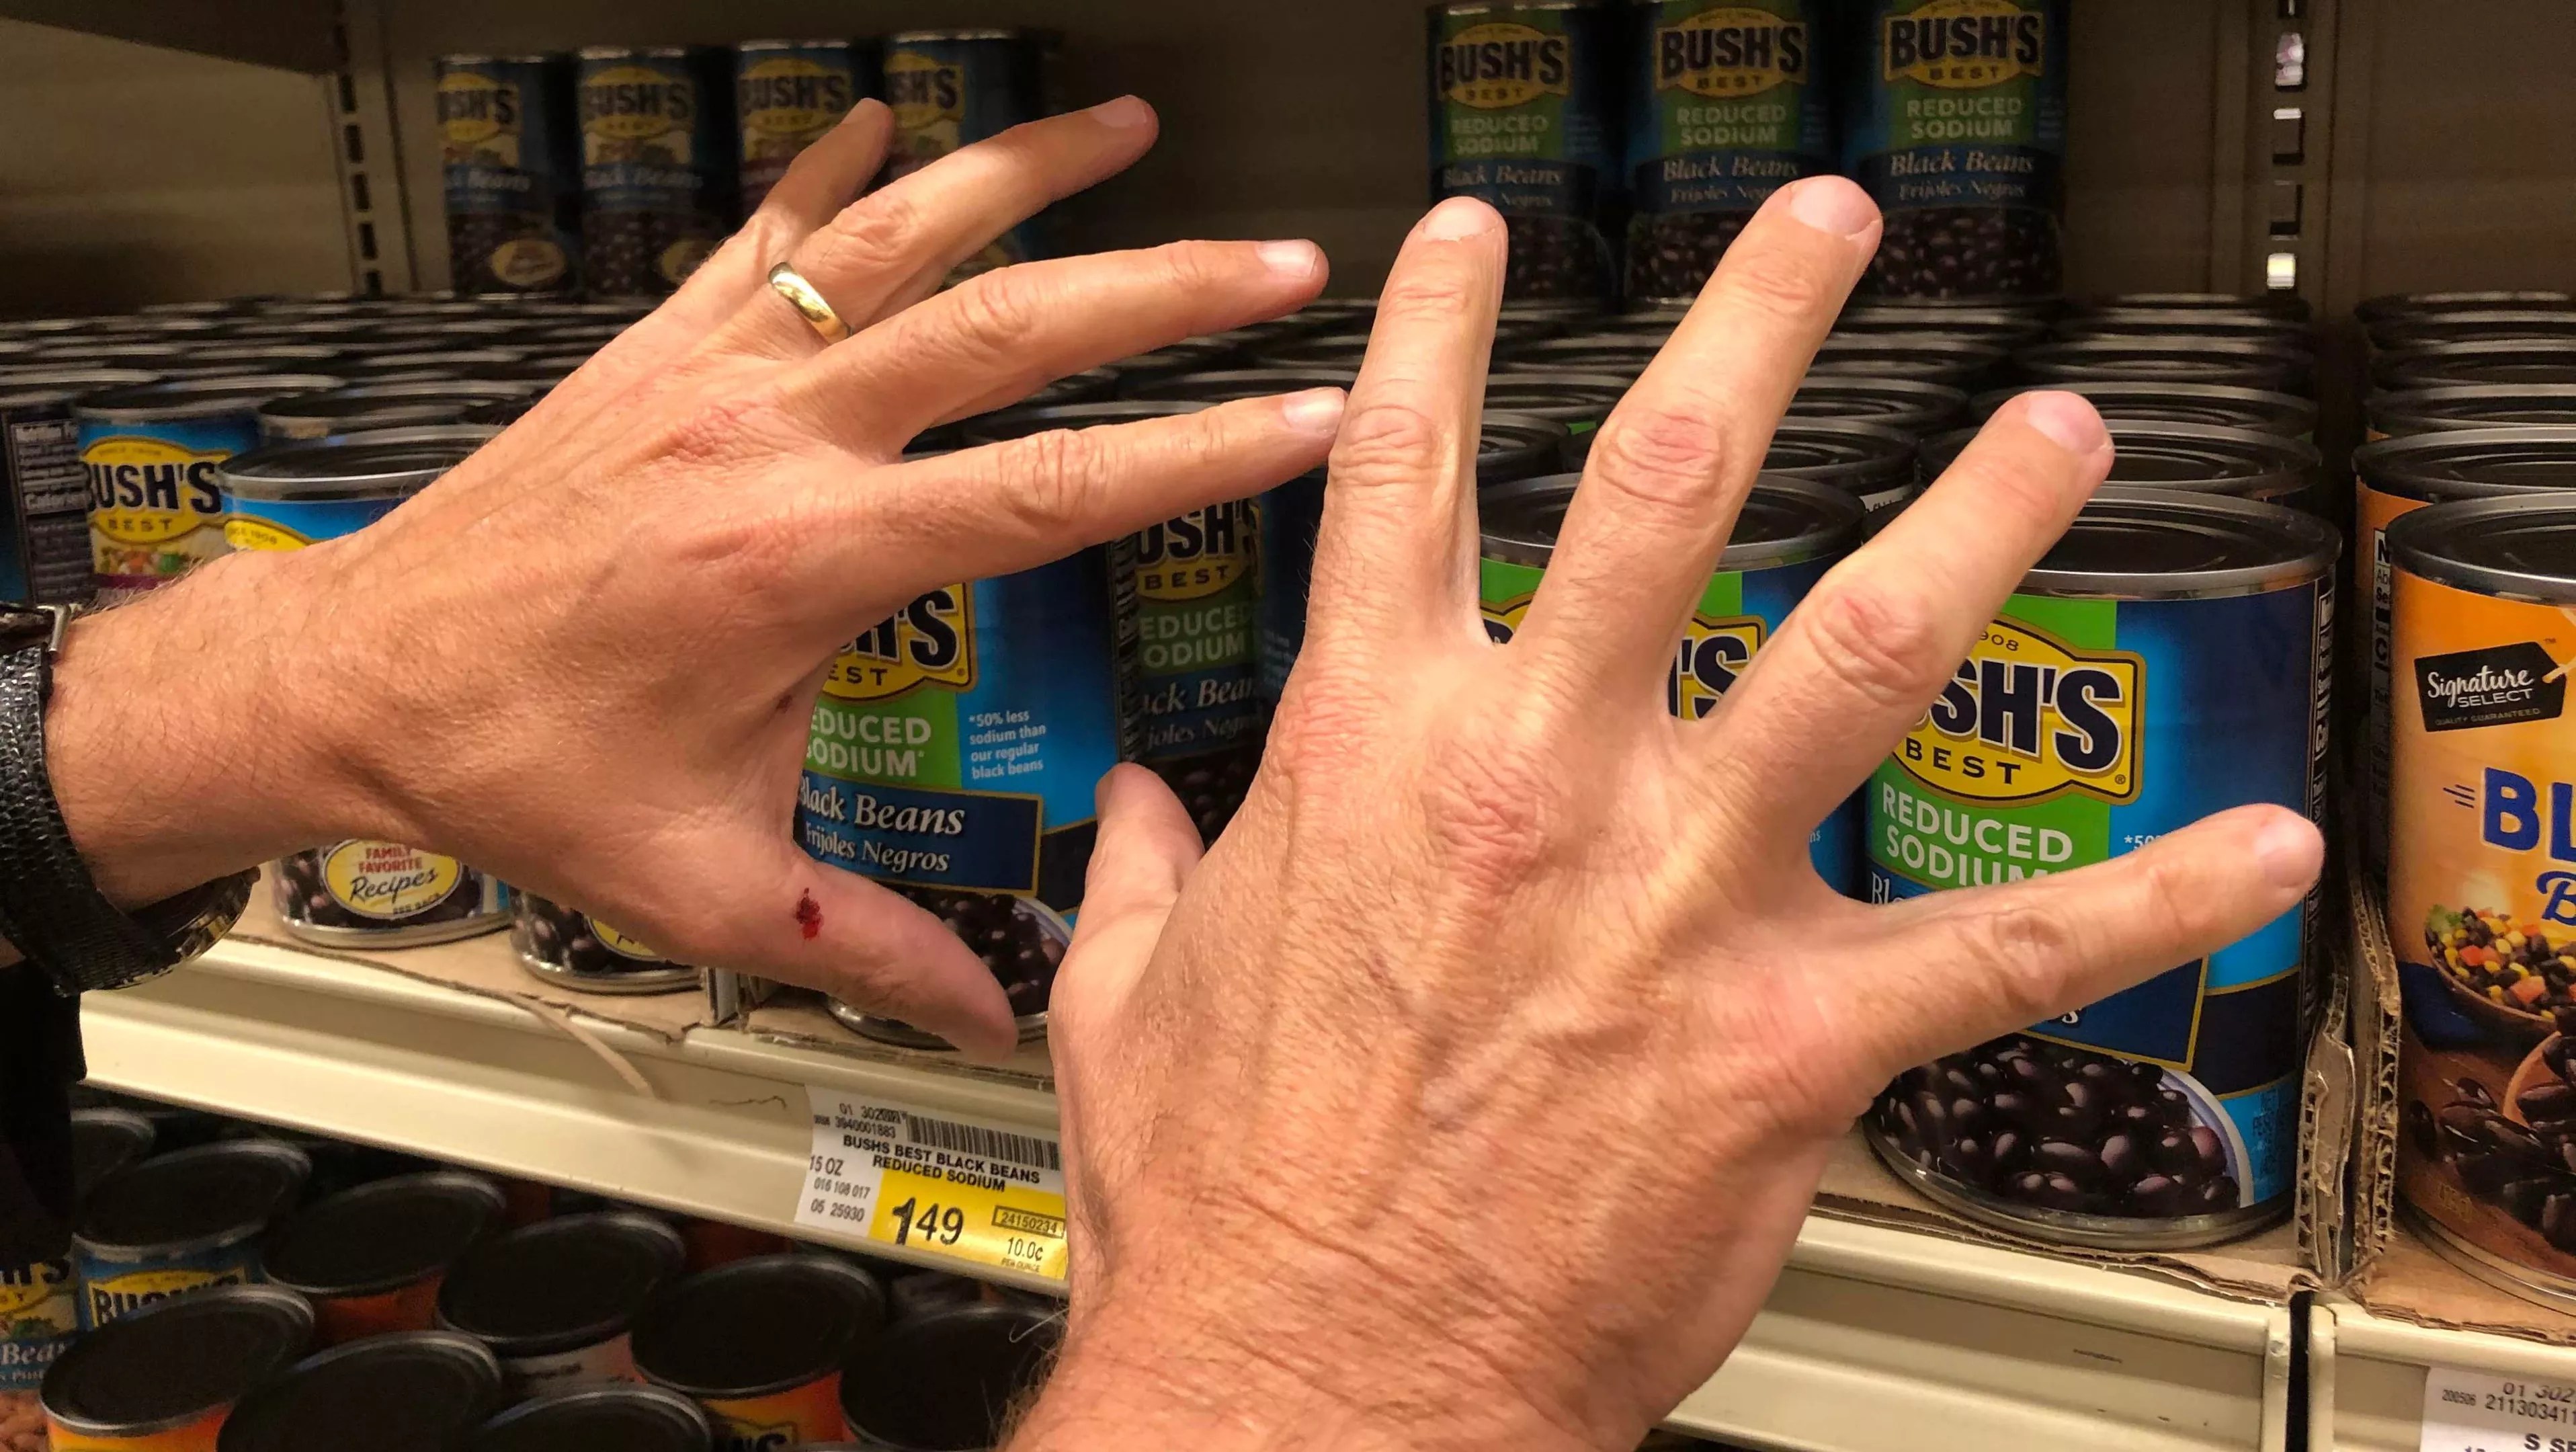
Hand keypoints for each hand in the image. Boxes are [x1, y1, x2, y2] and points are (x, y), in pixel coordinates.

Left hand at [44, 96, 1344, 1056]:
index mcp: (798, 563)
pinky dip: (837, 169)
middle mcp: (763, 441)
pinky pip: (761, 230)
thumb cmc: (515, 772)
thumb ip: (866, 945)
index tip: (1303, 416)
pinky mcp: (652, 351)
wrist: (349, 687)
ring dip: (1023, 173)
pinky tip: (895, 120)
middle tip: (1280, 261)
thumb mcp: (702, 886)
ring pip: (893, 239)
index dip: (1197, 452)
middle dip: (1162, 286)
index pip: (1048, 489)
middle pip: (1002, 328)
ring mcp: (706, 376)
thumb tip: (992, 1014)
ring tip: (1130, 126)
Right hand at [1024, 181, 2324, 1447]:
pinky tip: (2248, 848)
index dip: (1434, 329)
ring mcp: (1670, 900)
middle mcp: (1534, 784)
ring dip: (1973, 524)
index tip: (1474, 241)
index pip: (1399, 475)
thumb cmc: (1232, 1203)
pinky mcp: (1784, 1043)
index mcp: (1370, 754)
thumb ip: (1148, 883)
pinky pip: (2000, 952)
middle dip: (1752, 326)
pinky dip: (2144, 895)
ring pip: (1856, 652)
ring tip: (2052, 433)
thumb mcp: (1130, 1012)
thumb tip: (1142, 822)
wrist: (1312, 1380)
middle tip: (1820, 234)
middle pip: (1661, 482)